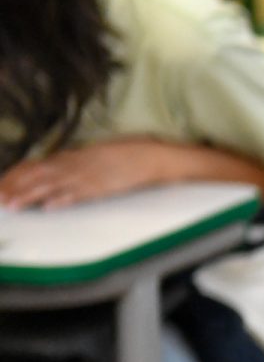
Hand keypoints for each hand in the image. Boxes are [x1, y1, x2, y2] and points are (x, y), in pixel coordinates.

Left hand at [0, 140, 172, 209]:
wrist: (151, 155)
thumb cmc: (125, 156)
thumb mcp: (93, 156)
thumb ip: (73, 163)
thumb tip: (55, 169)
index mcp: (72, 157)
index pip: (36, 165)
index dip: (16, 175)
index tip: (1, 184)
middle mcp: (75, 165)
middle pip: (38, 175)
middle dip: (16, 186)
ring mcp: (88, 176)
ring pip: (53, 185)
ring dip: (31, 195)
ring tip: (13, 205)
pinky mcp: (102, 187)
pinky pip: (80, 194)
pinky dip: (63, 200)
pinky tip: (49, 207)